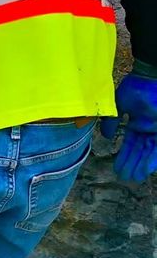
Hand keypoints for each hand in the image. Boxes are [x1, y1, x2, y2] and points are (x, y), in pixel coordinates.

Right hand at [100, 65, 156, 182]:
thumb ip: (112, 121)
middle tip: (126, 178)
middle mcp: (147, 130)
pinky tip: (146, 169)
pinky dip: (153, 159)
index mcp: (137, 124)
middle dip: (133, 165)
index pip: (130, 145)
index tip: (118, 169)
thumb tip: (105, 137)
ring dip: (142, 165)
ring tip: (134, 177)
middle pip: (140, 151)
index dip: (124, 157)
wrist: (150, 78)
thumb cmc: (136, 88)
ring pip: (149, 152)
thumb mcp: (119, 105)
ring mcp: (155, 130)